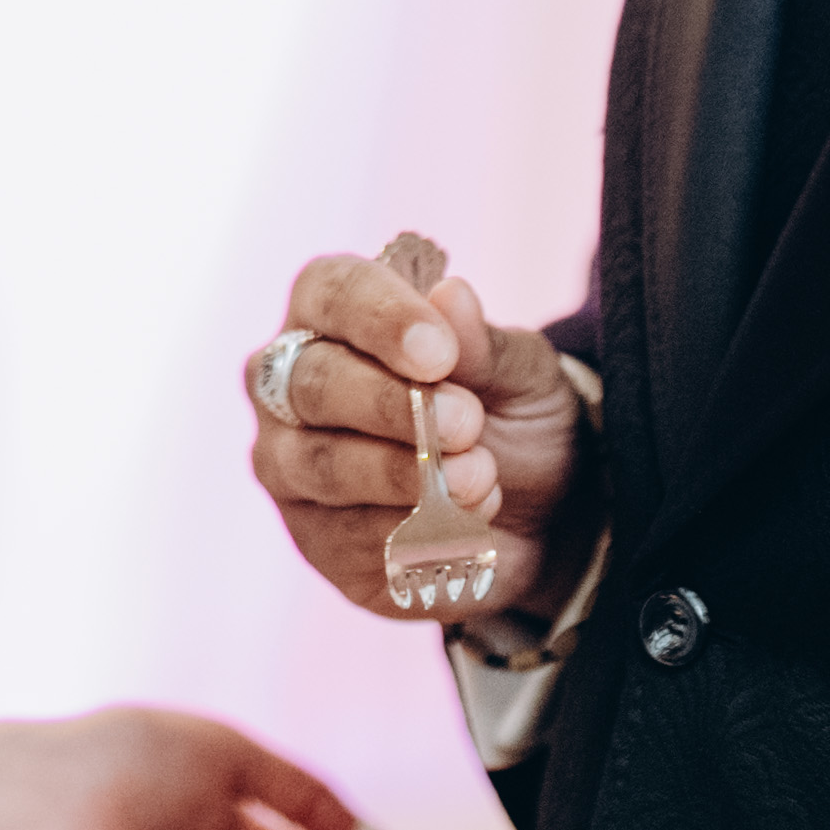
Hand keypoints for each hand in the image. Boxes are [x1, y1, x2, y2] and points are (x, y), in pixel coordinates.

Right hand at [247, 243, 595, 625]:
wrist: (538, 512)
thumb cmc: (509, 414)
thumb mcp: (520, 373)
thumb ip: (484, 344)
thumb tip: (451, 295)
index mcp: (335, 312)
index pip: (333, 293)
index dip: (382, 319)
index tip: (440, 352)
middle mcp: (292, 383)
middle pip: (314, 384)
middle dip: (394, 406)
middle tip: (468, 423)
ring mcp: (291, 462)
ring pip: (322, 465)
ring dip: (405, 473)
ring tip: (480, 478)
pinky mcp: (313, 536)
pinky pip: (343, 535)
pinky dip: (411, 530)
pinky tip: (464, 522)